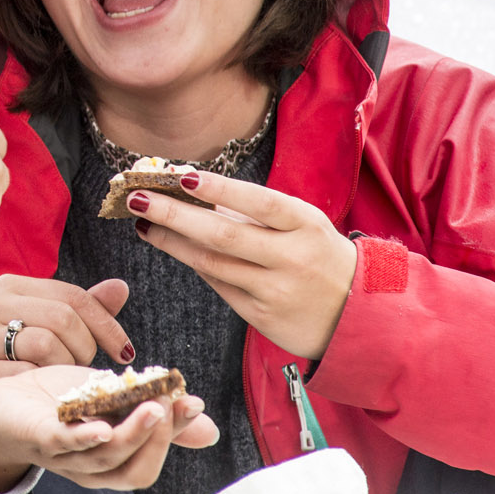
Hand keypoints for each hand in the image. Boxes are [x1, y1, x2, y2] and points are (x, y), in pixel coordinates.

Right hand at [0, 276, 135, 386]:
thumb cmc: (17, 348)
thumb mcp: (47, 322)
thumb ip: (83, 308)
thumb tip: (121, 287)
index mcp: (10, 285)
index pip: (73, 296)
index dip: (106, 324)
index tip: (125, 351)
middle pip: (62, 318)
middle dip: (85, 347)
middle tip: (84, 366)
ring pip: (46, 345)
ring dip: (65, 366)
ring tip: (61, 375)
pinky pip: (25, 375)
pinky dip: (41, 384)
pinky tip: (42, 387)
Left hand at [0, 365, 216, 492]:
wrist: (3, 403)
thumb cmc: (61, 404)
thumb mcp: (115, 402)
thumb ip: (155, 411)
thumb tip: (208, 427)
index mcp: (112, 458)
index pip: (151, 458)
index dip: (175, 434)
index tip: (194, 402)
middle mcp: (90, 466)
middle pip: (134, 467)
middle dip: (159, 437)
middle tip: (174, 403)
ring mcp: (64, 456)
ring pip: (105, 458)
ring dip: (133, 435)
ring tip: (153, 408)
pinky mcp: (38, 439)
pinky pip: (64, 446)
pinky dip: (85, 438)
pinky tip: (103, 426)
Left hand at [125, 173, 355, 360]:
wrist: (356, 314)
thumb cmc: (319, 255)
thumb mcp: (302, 225)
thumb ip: (254, 211)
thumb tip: (193, 190)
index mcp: (306, 225)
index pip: (258, 202)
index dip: (220, 190)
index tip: (182, 176)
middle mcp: (292, 258)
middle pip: (224, 235)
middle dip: (175, 216)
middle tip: (138, 198)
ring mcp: (276, 291)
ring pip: (213, 264)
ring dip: (172, 243)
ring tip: (144, 223)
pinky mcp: (262, 317)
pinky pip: (220, 286)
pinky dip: (196, 265)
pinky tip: (176, 248)